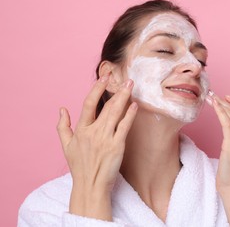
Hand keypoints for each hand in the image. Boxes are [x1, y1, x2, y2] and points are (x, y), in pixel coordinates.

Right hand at [56, 74, 137, 219]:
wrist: (90, 186)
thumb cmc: (79, 167)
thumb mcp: (66, 146)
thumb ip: (62, 127)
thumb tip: (61, 109)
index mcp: (81, 130)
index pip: (88, 104)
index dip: (97, 88)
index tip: (104, 77)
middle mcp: (93, 132)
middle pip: (106, 106)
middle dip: (116, 90)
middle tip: (126, 79)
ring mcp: (105, 139)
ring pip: (115, 113)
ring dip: (124, 97)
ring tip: (131, 85)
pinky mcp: (117, 146)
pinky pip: (124, 126)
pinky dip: (129, 115)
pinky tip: (134, 105)